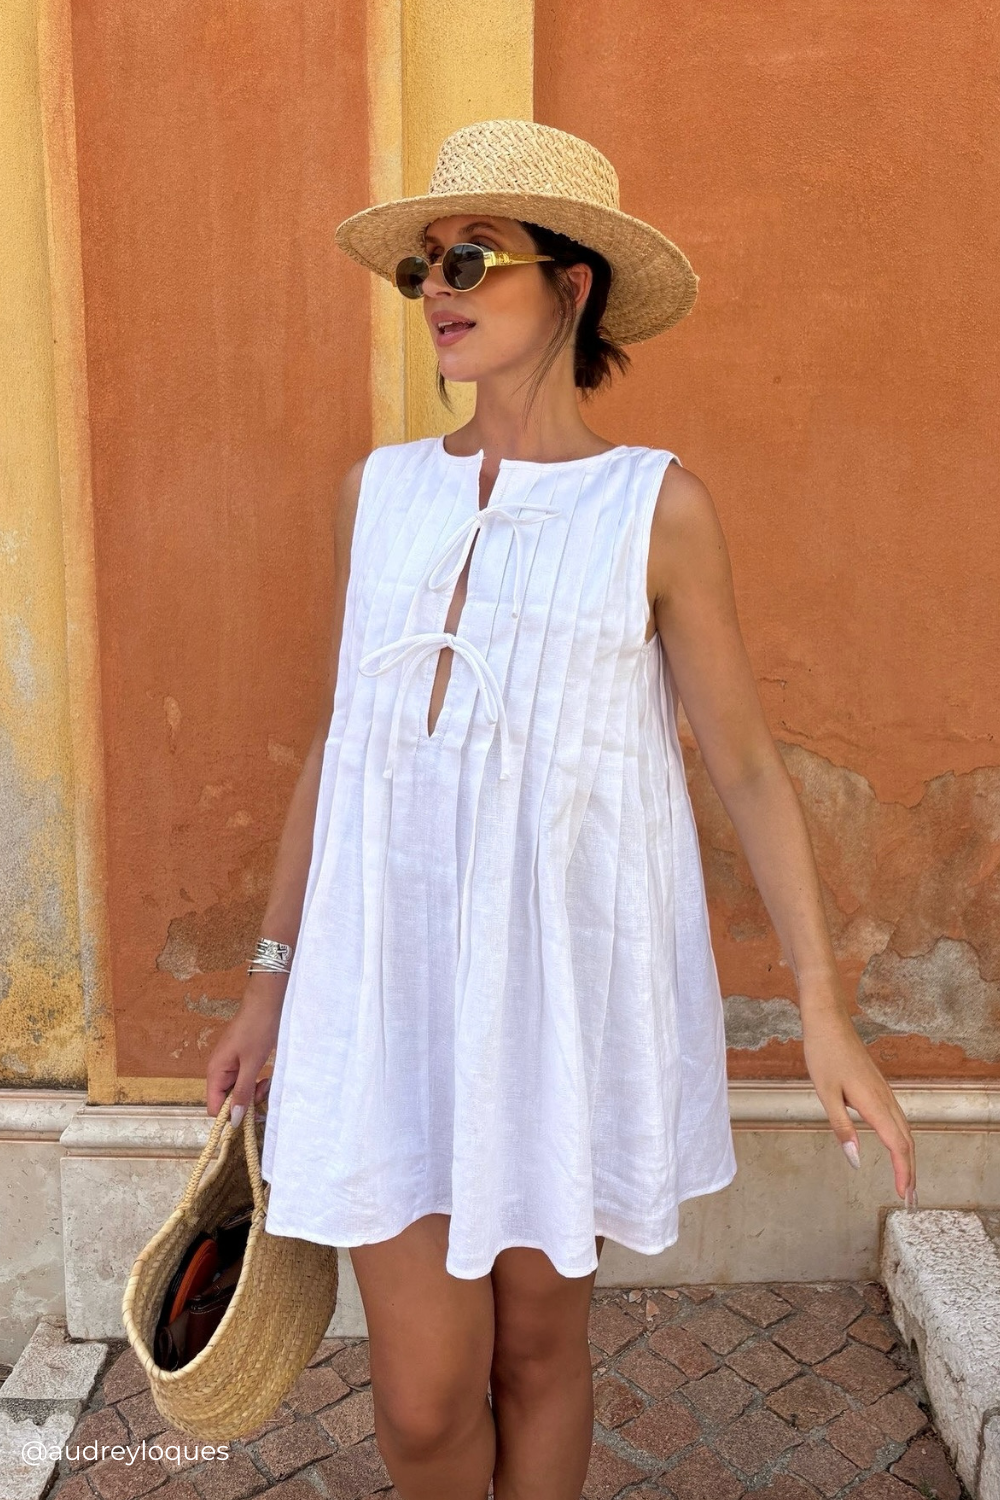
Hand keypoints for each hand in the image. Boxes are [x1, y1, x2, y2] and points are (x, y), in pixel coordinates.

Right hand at [205, 975, 285, 1126]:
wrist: (266, 1002)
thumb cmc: (257, 1029)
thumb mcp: (252, 1064)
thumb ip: (243, 1092)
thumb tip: (234, 1119)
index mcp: (215, 1072)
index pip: (214, 1107)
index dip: (231, 1114)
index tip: (252, 1112)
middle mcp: (218, 1070)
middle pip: (226, 1100)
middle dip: (245, 1101)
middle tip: (263, 1090)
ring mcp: (228, 1065)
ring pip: (237, 1090)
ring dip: (252, 1091)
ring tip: (266, 1081)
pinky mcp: (239, 1060)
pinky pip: (243, 1079)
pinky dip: (253, 1081)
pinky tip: (265, 1075)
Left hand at [802, 1003, 917, 1206]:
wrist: (828, 1021)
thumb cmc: (823, 1054)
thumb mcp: (826, 1094)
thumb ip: (842, 1128)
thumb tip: (856, 1160)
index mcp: (873, 1103)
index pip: (898, 1146)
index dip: (902, 1172)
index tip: (903, 1196)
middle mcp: (885, 1098)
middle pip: (907, 1141)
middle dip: (910, 1171)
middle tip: (909, 1199)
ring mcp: (884, 1091)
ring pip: (905, 1130)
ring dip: (908, 1157)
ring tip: (905, 1180)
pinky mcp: (879, 1086)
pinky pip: (898, 1118)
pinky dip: (902, 1140)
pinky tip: (896, 1147)